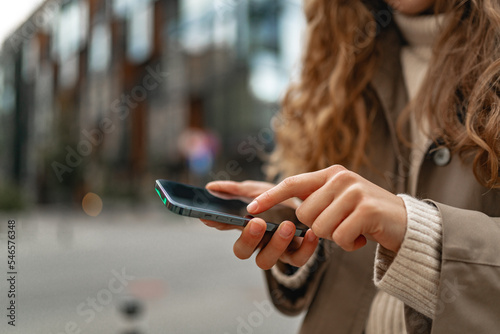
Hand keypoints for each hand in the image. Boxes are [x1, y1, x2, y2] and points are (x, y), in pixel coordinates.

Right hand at [201, 180, 318, 269]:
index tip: (214, 215)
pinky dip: (306, 248)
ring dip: (276, 244)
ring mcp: (276, 251)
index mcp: (245, 227)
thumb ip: (236, 190)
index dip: (219, 224)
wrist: (310, 202)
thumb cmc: (278, 197)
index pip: (225, 228)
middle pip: (243, 252)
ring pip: (267, 261)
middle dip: (248, 238)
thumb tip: (211, 187)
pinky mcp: (297, 255)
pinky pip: (298, 260)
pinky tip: (310, 232)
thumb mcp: (258, 189)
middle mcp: (258, 243)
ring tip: (288, 225)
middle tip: (258, 222)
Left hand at [246, 165, 406, 252]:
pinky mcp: (367, 209)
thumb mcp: (340, 200)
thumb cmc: (366, 214)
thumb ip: (317, 199)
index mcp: (331, 174)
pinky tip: (362, 236)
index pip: (292, 183)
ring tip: (353, 229)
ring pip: (320, 228)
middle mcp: (341, 178)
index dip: (270, 197)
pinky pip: (340, 237)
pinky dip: (349, 244)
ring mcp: (355, 192)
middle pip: (304, 214)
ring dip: (335, 237)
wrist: (406, 222)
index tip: (250, 208)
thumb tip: (290, 212)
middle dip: (319, 227)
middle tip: (341, 224)